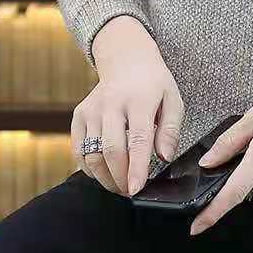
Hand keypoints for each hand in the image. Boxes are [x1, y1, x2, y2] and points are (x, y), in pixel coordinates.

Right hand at [70, 15, 184, 196]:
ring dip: (105, 177)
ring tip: (120, 185)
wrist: (127, 60)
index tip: (137, 189)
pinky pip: (80, 150)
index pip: (138, 139)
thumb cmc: (153, 84)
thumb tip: (164, 157)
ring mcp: (92, 109)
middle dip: (120, 177)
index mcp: (139, 99)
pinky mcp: (79, 115)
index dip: (136, 167)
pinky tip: (105, 172)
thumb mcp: (173, 100)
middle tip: (131, 192)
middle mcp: (111, 103)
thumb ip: (170, 130)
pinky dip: (90, 168)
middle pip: (111, 150)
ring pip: (92, 154)